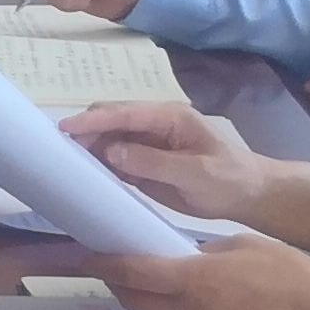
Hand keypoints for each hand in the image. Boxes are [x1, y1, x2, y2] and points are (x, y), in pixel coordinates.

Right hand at [67, 96, 272, 225]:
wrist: (249, 195)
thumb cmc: (228, 179)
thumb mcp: (195, 173)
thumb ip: (152, 162)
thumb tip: (111, 152)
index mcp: (169, 118)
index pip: (124, 114)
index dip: (93, 119)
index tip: (65, 128)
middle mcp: (154, 126)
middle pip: (111, 121)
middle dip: (85, 131)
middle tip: (60, 152)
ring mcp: (148, 145)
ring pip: (109, 140)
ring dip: (89, 149)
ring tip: (65, 163)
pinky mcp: (145, 165)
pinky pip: (116, 161)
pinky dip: (99, 166)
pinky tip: (84, 175)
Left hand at [96, 225, 309, 309]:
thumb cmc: (290, 275)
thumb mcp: (244, 245)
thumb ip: (205, 251)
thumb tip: (183, 255)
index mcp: (193, 280)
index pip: (133, 272)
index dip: (105, 264)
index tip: (87, 257)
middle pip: (136, 301)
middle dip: (122, 284)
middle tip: (121, 270)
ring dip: (150, 306)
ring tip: (162, 290)